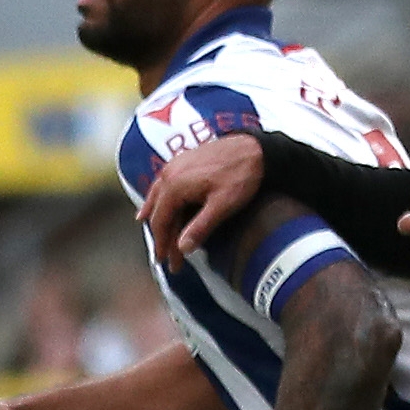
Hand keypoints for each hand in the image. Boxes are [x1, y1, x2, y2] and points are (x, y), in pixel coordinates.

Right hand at [140, 134, 266, 265]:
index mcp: (174, 185)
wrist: (255, 147)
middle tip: (168, 257)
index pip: (161, 222)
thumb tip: (182, 248)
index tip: (166, 262)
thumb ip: (200, 227)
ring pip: (157, 199)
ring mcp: (173, 166)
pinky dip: (158, 200)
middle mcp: (168, 174)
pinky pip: (162, 185)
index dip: (163, 244)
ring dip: (158, 220)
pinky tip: (154, 205)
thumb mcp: (223, 205)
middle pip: (157, 213)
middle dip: (163, 237)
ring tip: (156, 237)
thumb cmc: (241, 174)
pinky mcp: (182, 162)